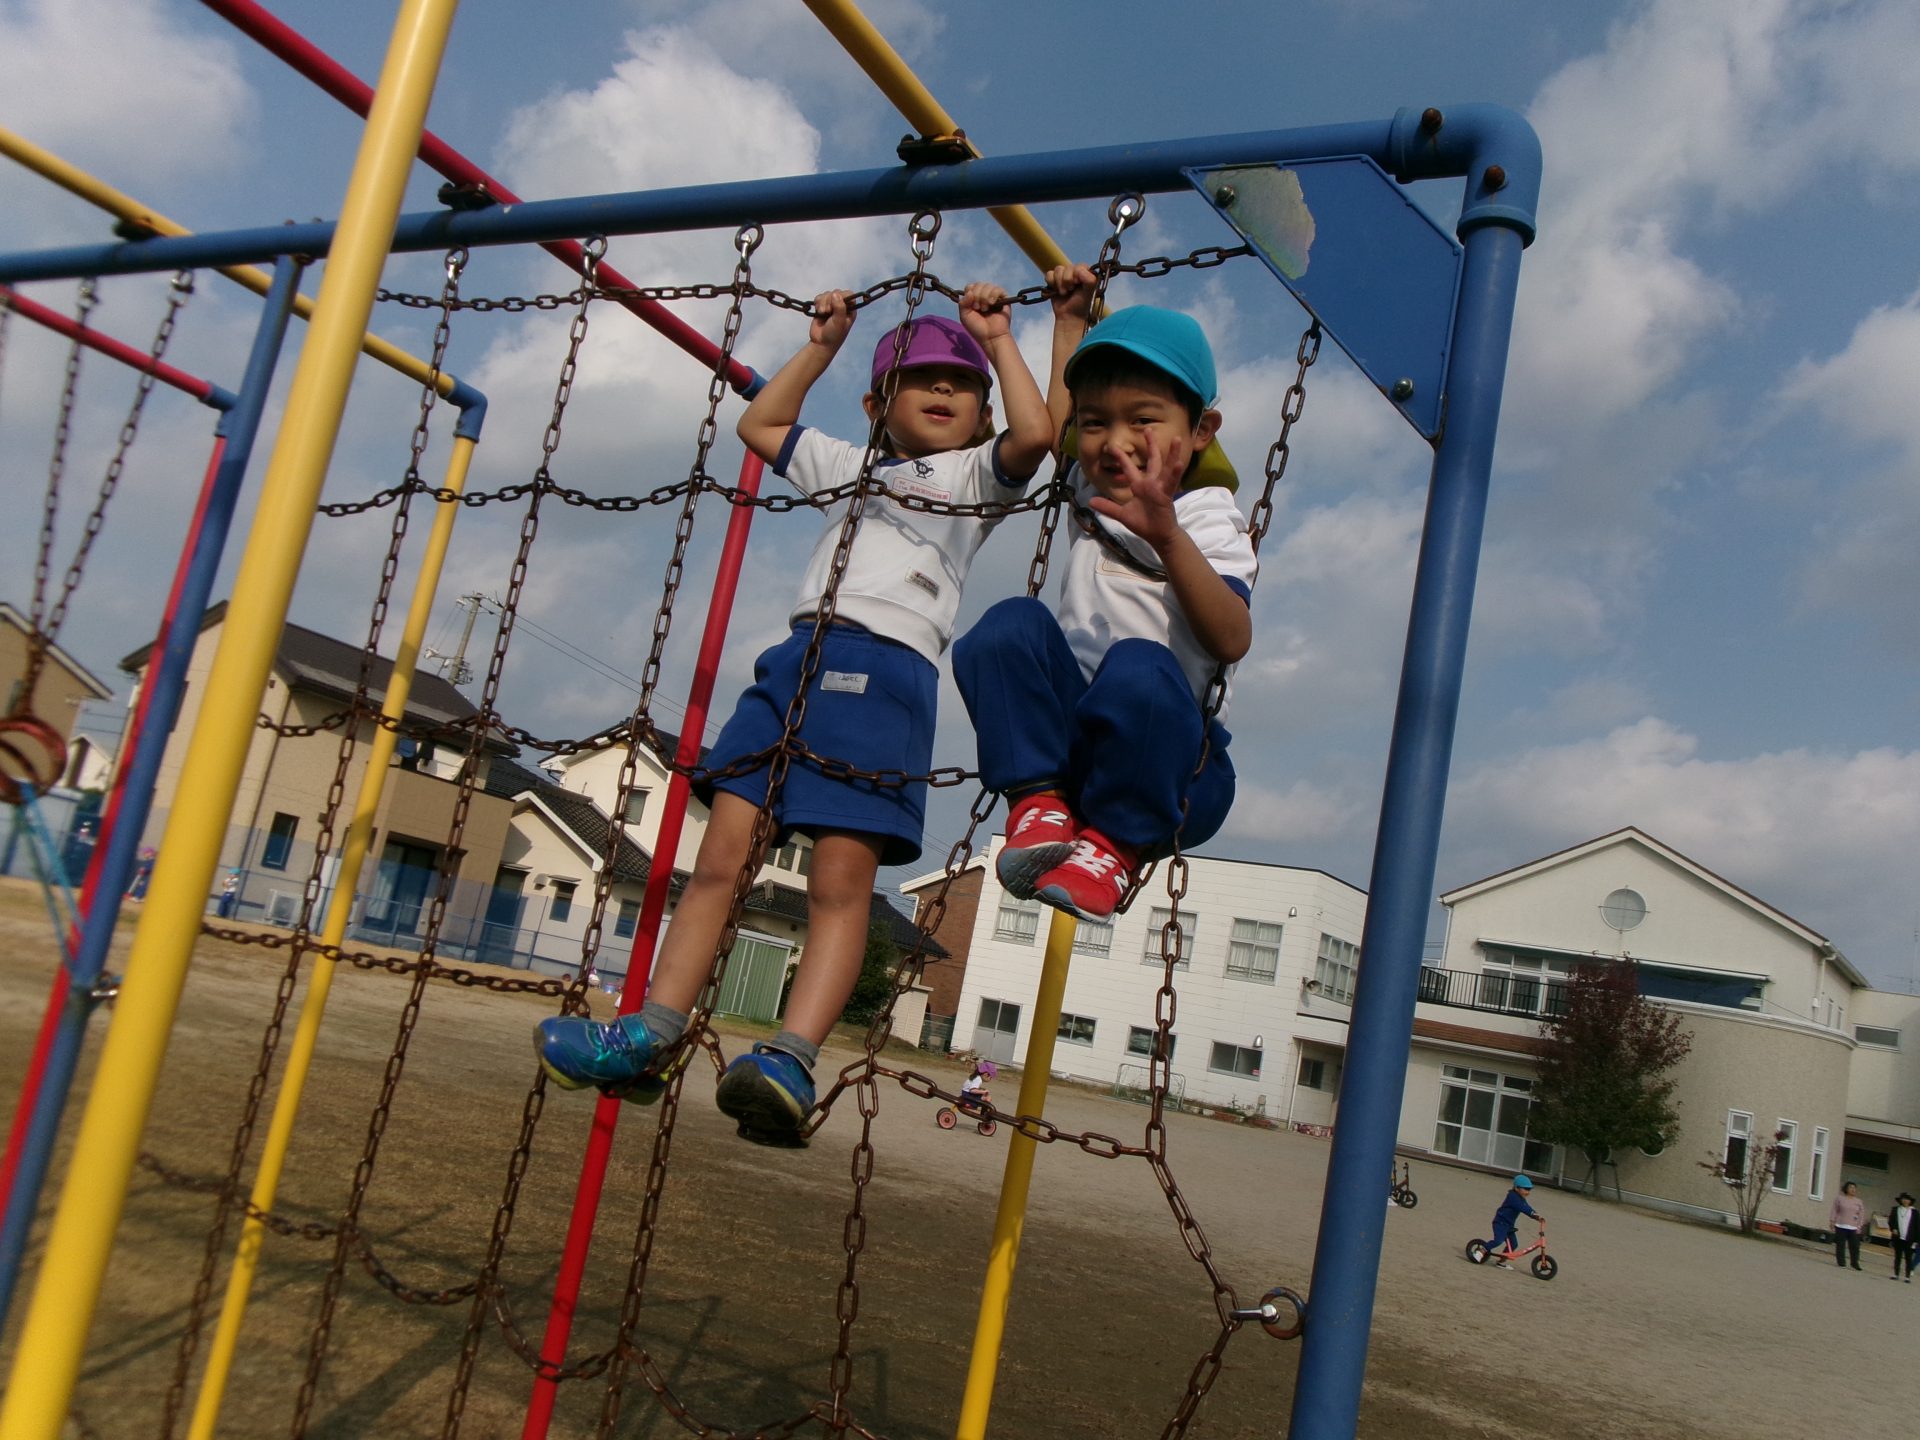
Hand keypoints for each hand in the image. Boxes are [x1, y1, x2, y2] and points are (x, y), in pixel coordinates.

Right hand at [809, 290, 855, 351]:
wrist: (821, 343)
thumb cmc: (834, 334)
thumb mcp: (839, 322)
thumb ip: (840, 307)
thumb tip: (836, 294)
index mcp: (850, 309)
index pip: (848, 294)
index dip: (841, 296)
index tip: (836, 304)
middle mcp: (842, 306)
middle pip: (836, 292)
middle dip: (829, 301)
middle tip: (827, 312)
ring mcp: (831, 305)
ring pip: (827, 294)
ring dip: (822, 302)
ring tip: (822, 313)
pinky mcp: (822, 306)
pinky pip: (819, 297)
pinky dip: (817, 302)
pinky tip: (818, 311)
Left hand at [959, 283, 1012, 343]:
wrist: (991, 337)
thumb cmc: (978, 329)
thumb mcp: (965, 316)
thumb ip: (963, 303)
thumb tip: (970, 291)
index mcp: (974, 299)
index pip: (970, 286)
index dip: (970, 292)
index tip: (971, 304)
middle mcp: (984, 296)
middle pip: (978, 284)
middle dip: (976, 296)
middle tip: (978, 308)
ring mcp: (994, 297)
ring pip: (987, 286)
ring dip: (984, 297)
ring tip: (985, 309)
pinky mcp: (1003, 298)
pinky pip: (998, 289)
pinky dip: (993, 295)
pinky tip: (991, 303)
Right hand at [1046, 263, 1096, 323]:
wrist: (1069, 317)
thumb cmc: (1082, 305)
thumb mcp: (1090, 292)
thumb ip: (1090, 279)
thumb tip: (1079, 270)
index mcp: (1086, 273)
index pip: (1079, 266)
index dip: (1076, 274)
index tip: (1077, 284)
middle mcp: (1075, 273)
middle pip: (1067, 267)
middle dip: (1067, 280)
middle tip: (1071, 290)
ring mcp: (1064, 276)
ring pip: (1058, 269)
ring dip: (1059, 282)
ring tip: (1064, 292)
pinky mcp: (1054, 281)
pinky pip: (1049, 274)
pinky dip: (1051, 282)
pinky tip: (1056, 291)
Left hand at [1087, 425, 1179, 550]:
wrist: (1157, 536)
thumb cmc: (1143, 524)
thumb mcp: (1122, 515)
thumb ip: (1108, 507)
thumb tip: (1090, 502)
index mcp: (1139, 486)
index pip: (1128, 468)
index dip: (1121, 458)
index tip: (1112, 447)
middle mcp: (1150, 483)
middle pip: (1152, 460)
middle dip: (1150, 445)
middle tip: (1148, 428)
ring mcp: (1160, 488)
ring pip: (1166, 467)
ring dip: (1172, 453)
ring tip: (1177, 439)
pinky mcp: (1166, 495)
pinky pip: (1171, 482)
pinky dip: (1175, 473)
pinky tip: (1178, 463)